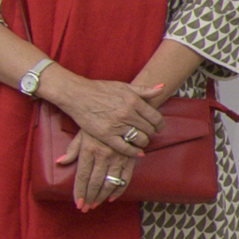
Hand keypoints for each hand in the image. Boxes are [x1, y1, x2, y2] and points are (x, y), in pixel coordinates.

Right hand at [37, 71, 156, 153]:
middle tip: (149, 133)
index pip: (156, 118)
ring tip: (141, 140)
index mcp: (133, 101)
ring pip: (140, 139)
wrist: (76, 94)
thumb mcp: (124, 86)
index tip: (159, 127)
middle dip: (151, 132)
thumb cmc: (100, 89)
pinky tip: (137, 152)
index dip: (160, 125)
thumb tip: (162, 88)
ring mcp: (116, 125)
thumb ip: (144, 90)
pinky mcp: (105, 135)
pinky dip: (134, 152)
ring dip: (143, 142)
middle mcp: (127, 114)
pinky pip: (125, 148)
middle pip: (149, 129)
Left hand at [66, 131, 142, 210]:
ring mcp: (118, 158)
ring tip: (96, 204)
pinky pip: (125, 178)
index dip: (79, 192)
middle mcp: (103, 156)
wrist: (122, 114)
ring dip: (102, 196)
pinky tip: (112, 197)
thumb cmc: (99, 124)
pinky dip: (119, 189)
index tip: (77, 203)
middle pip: (95, 182)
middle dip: (90, 197)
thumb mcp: (82, 134)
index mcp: (89, 150)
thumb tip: (60, 162)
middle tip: (86, 208)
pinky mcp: (130, 159)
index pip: (82, 176)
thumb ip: (72, 150)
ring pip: (110, 183)